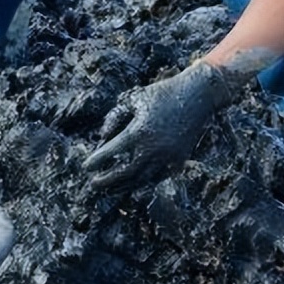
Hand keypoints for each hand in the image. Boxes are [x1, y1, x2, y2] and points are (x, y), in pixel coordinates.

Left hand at [83, 60, 244, 192]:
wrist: (197, 95)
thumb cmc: (161, 94)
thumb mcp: (133, 99)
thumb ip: (115, 117)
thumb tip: (102, 137)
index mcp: (139, 131)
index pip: (112, 151)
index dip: (97, 160)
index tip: (85, 166)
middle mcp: (154, 148)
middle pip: (126, 172)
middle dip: (108, 181)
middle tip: (93, 184)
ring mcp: (169, 156)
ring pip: (143, 179)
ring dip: (124, 186)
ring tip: (109, 190)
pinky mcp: (180, 159)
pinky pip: (158, 177)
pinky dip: (143, 181)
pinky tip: (132, 183)